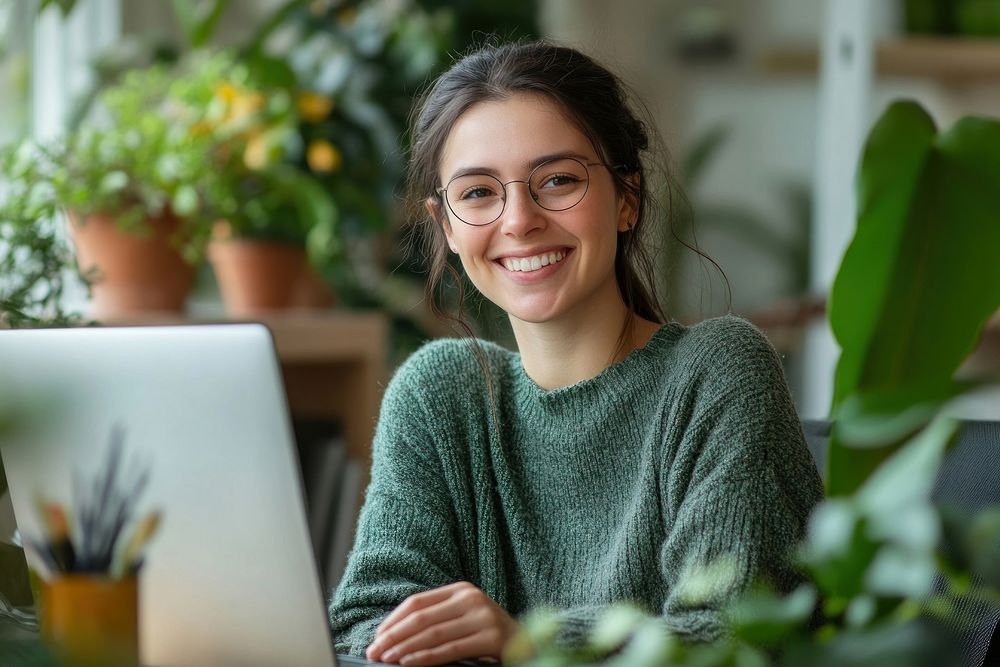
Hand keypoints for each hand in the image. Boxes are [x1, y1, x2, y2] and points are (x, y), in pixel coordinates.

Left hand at [365, 581, 520, 665]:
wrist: (528, 645)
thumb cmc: (487, 636)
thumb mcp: (461, 619)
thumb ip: (436, 620)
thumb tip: (391, 635)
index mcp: (461, 589)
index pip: (417, 603)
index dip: (393, 621)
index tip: (376, 638)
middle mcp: (472, 598)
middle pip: (421, 618)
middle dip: (393, 636)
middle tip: (374, 652)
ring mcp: (483, 616)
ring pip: (432, 634)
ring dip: (404, 648)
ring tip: (386, 659)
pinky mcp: (491, 637)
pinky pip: (450, 649)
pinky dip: (425, 657)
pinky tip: (408, 663)